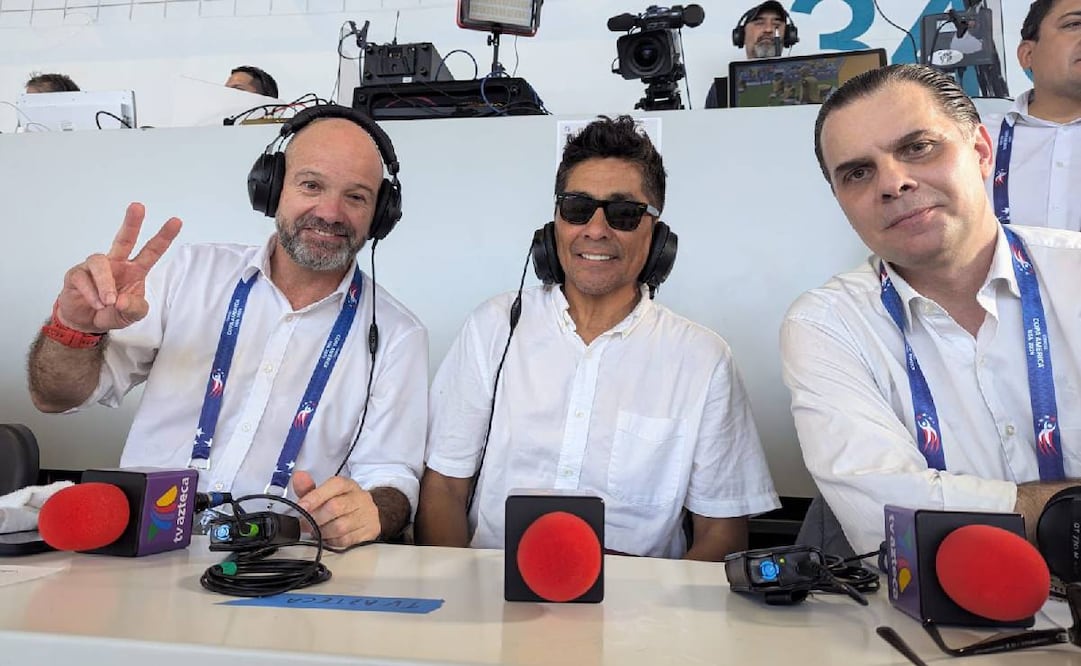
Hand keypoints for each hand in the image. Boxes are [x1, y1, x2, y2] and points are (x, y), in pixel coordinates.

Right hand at [56, 202, 181, 332]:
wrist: (86, 322)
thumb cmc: (113, 312)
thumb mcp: (132, 315)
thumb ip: (134, 309)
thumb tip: (120, 301)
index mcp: (135, 269)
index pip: (151, 251)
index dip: (164, 237)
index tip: (177, 221)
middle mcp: (116, 263)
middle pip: (124, 239)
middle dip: (131, 223)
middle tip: (138, 207)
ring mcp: (95, 267)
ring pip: (99, 262)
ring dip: (105, 284)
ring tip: (108, 301)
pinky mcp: (76, 275)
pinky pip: (83, 279)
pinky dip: (92, 294)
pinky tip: (97, 304)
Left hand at [292, 470, 380, 547]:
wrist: (366, 516)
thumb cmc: (341, 504)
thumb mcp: (324, 494)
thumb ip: (308, 487)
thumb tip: (298, 477)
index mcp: (348, 485)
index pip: (334, 485)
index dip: (315, 496)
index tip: (301, 507)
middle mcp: (361, 497)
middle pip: (336, 507)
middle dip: (315, 518)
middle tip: (304, 524)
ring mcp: (368, 514)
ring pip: (340, 527)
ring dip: (323, 532)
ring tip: (316, 531)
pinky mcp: (370, 531)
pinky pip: (347, 540)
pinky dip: (333, 541)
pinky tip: (329, 538)